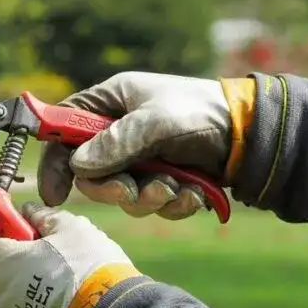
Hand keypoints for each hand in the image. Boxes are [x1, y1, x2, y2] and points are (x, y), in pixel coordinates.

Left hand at [0, 202, 139, 307]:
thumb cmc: (87, 267)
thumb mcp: (71, 228)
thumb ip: (44, 216)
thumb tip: (29, 211)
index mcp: (1, 262)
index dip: (2, 231)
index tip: (22, 228)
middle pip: (0, 272)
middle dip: (20, 261)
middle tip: (51, 254)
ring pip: (16, 300)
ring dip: (32, 290)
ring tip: (67, 285)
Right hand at [37, 73, 250, 219]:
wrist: (252, 135)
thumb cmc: (201, 112)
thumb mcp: (156, 123)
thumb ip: (116, 143)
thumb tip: (78, 166)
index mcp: (110, 103)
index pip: (64, 131)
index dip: (55, 163)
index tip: (54, 194)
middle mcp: (119, 132)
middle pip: (92, 173)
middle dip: (114, 188)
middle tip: (131, 191)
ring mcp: (142, 158)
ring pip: (123, 195)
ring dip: (148, 198)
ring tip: (175, 188)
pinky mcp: (163, 179)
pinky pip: (153, 204)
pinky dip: (173, 204)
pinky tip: (193, 195)